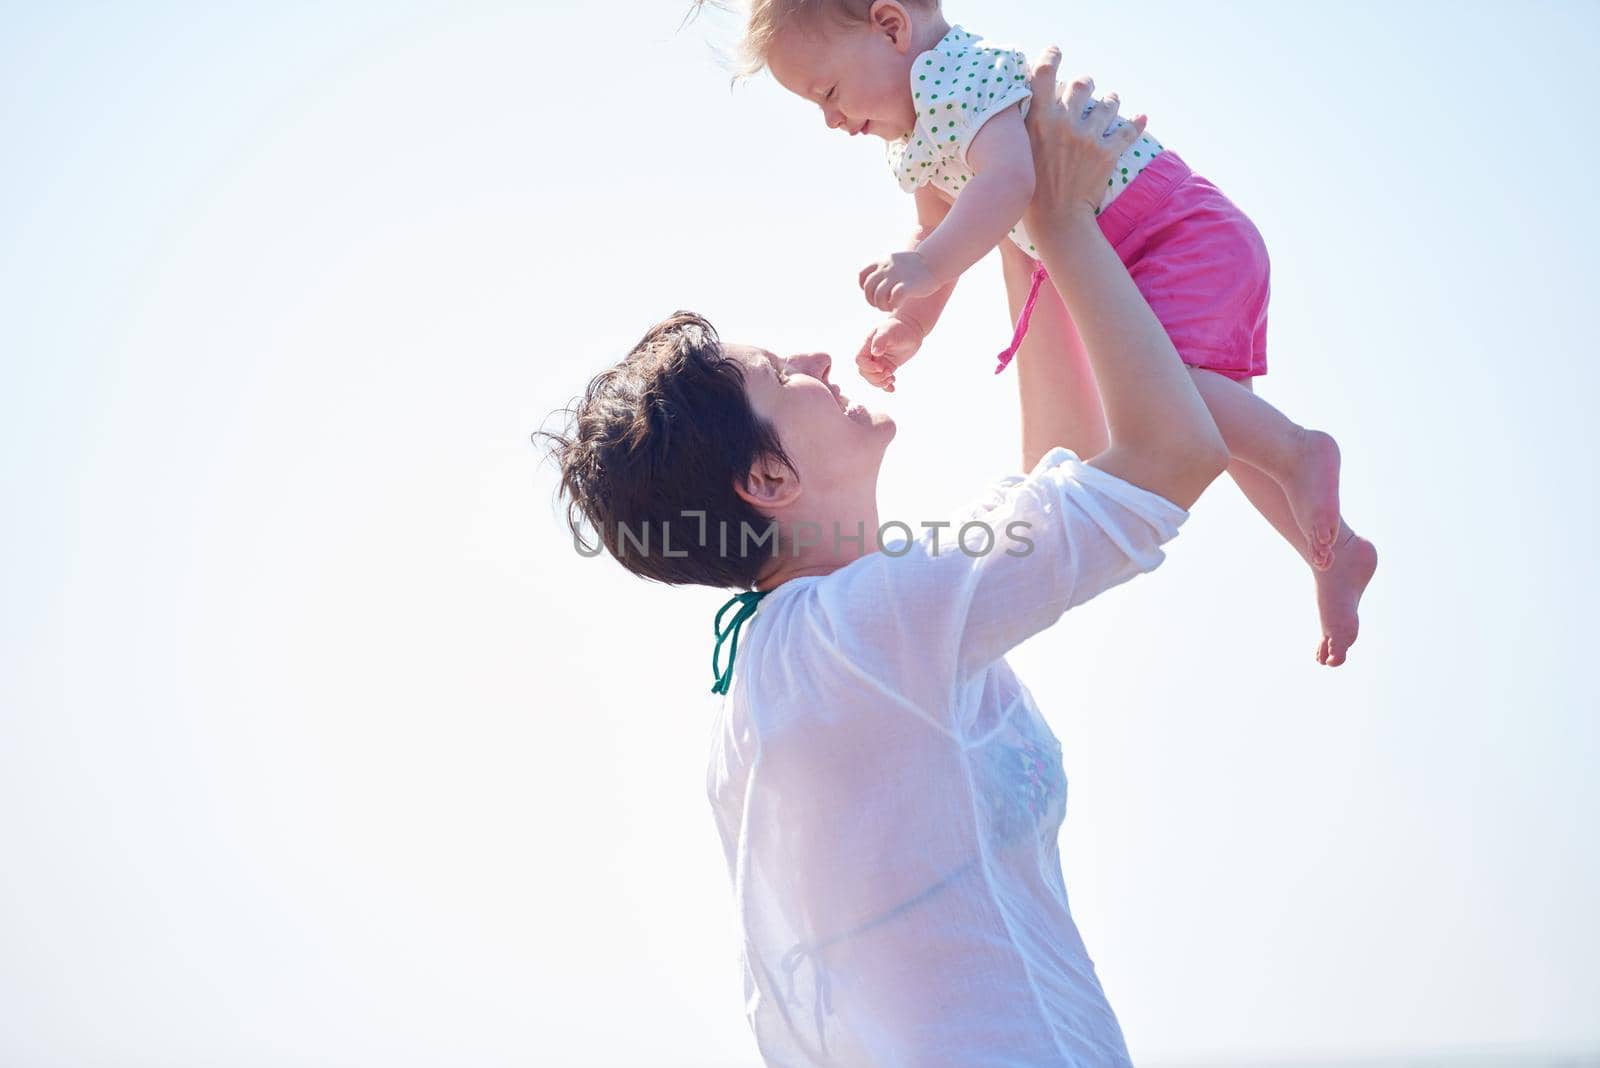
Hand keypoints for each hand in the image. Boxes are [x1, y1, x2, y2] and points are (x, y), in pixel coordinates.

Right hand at [855, 317, 924, 391]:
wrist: (911, 330)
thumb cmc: (898, 328)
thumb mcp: (888, 332)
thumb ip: (880, 341)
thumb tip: (875, 353)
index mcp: (867, 345)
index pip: (860, 360)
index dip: (868, 367)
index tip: (881, 367)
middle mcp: (871, 355)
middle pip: (864, 372)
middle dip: (875, 377)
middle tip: (889, 373)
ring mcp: (879, 362)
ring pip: (872, 378)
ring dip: (881, 382)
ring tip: (892, 378)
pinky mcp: (887, 367)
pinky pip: (882, 380)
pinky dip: (886, 387)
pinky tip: (892, 389)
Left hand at [858, 251, 940, 312]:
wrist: (935, 262)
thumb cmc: (916, 266)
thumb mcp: (896, 262)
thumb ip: (884, 270)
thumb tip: (876, 284)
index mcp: (883, 261)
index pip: (862, 275)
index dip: (864, 288)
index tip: (874, 293)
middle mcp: (887, 267)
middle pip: (869, 288)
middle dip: (872, 300)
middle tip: (882, 305)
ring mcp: (897, 276)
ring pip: (878, 295)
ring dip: (881, 306)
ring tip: (889, 307)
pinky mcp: (907, 285)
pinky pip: (894, 298)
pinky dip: (893, 305)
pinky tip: (897, 305)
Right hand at [1020, 50, 1146, 233]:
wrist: (1056, 221)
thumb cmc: (1030, 190)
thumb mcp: (1020, 152)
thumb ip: (1028, 123)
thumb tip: (1037, 98)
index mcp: (1038, 120)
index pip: (1043, 73)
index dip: (1050, 57)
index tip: (1055, 52)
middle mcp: (1064, 123)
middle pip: (1081, 83)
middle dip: (1085, 83)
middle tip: (1085, 86)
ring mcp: (1088, 138)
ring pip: (1108, 103)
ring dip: (1109, 100)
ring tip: (1109, 102)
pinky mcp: (1107, 153)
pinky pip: (1128, 130)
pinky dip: (1136, 123)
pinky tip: (1141, 118)